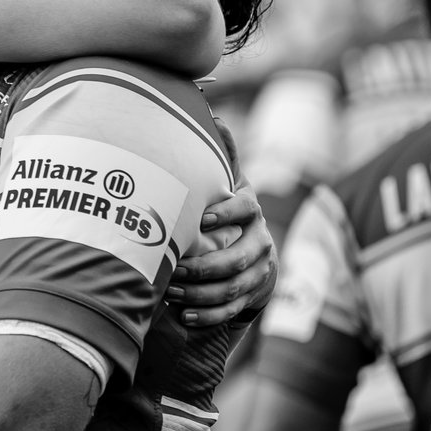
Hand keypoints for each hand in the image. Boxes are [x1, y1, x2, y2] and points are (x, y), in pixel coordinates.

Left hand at [168, 117, 277, 325]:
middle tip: (171, 270)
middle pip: (238, 258)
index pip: (247, 210)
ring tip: (170, 292)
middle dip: (202, 267)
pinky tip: (183, 315)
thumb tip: (213, 116)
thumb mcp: (228, 183)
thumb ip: (222, 155)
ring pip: (233, 287)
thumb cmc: (228, 211)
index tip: (201, 219)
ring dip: (200, 293)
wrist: (256, 251)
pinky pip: (232, 309)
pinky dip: (208, 315)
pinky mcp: (252, 295)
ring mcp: (259, 271)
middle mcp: (260, 242)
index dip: (226, 214)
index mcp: (252, 212)